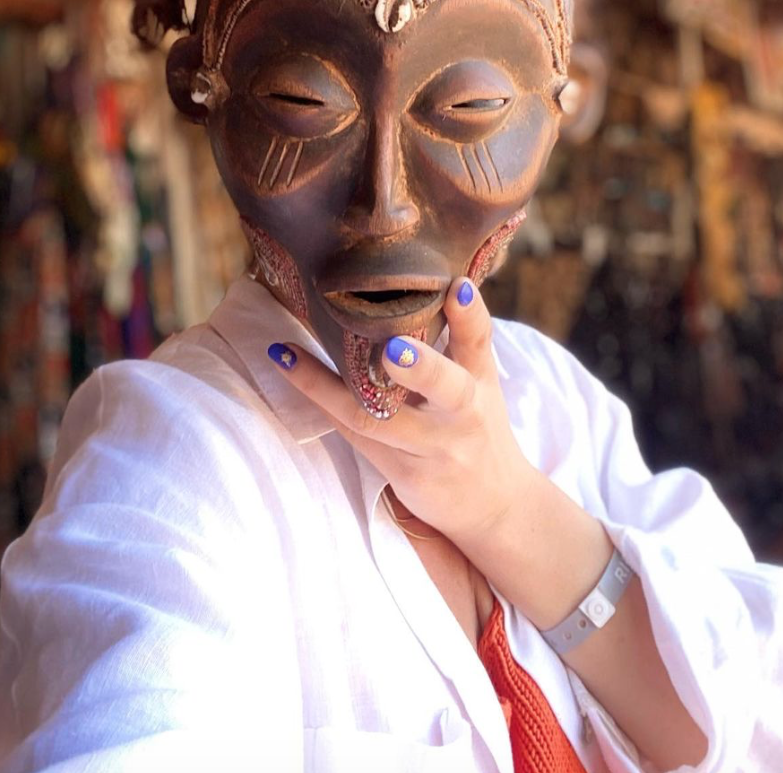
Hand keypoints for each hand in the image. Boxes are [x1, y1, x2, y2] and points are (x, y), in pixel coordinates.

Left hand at [267, 278, 538, 547]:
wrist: (494, 506)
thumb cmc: (476, 425)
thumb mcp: (480, 378)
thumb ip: (462, 333)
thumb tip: (439, 277)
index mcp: (481, 380)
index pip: (480, 340)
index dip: (470, 313)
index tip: (456, 285)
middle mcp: (462, 414)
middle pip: (448, 388)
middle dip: (421, 366)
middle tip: (392, 347)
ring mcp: (431, 448)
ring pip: (377, 419)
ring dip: (328, 387)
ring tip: (288, 356)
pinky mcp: (402, 473)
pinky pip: (354, 436)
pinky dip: (322, 404)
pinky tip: (289, 376)